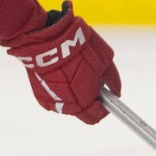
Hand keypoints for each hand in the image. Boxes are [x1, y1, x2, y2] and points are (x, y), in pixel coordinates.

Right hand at [1, 1, 120, 124]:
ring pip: (69, 108)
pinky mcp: (40, 95)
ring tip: (75, 78)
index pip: (98, 115)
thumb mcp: (105, 60)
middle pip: (84, 115)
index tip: (107, 99)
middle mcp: (68, 106)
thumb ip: (112, 80)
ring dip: (75, 98)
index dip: (105, 107)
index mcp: (86, 100)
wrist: (47, 40)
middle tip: (93, 88)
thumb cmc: (78, 48)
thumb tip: (115, 91)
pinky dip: (60, 93)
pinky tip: (62, 78)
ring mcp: (52, 102)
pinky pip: (55, 100)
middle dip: (91, 105)